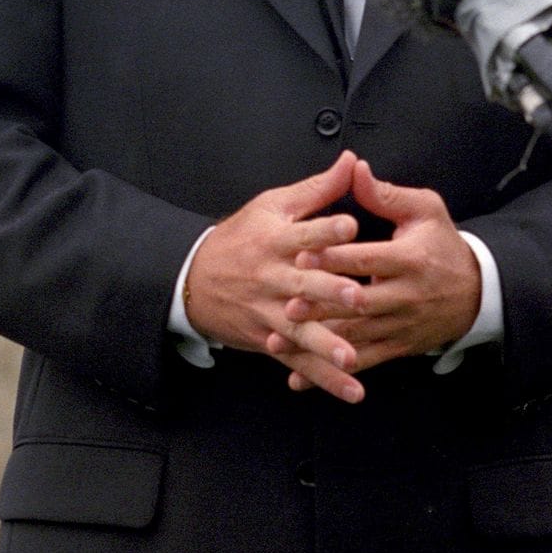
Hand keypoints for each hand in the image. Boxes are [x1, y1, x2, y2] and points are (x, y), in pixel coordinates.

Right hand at [185, 149, 365, 402]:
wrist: (193, 279)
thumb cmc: (241, 237)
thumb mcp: (273, 206)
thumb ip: (317, 188)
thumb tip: (353, 161)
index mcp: (277, 240)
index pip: (304, 233)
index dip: (325, 229)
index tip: (349, 225)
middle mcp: (273, 277)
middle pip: (303, 285)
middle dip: (329, 292)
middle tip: (357, 297)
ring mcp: (270, 312)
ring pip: (300, 330)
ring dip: (326, 345)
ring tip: (351, 357)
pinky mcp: (270, 340)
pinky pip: (298, 361)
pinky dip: (323, 378)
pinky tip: (352, 390)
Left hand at [266, 158, 480, 385]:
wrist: (477, 292)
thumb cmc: (443, 244)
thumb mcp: (425, 210)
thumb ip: (385, 194)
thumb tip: (355, 169)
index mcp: (410, 259)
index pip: (369, 258)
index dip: (336, 258)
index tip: (304, 254)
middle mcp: (405, 296)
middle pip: (359, 303)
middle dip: (322, 305)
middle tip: (287, 304)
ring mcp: (401, 325)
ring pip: (356, 336)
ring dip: (318, 340)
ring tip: (281, 339)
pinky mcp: (397, 346)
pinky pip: (362, 360)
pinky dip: (331, 371)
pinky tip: (300, 376)